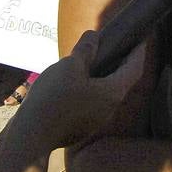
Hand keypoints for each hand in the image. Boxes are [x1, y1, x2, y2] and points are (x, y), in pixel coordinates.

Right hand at [17, 31, 145, 150]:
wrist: (30, 136)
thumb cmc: (54, 97)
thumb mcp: (70, 65)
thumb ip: (85, 50)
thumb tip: (94, 35)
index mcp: (113, 92)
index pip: (135, 68)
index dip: (138, 52)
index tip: (140, 39)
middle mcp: (110, 109)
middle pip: (122, 82)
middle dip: (120, 64)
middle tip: (116, 48)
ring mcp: (95, 122)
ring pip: (105, 95)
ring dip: (103, 78)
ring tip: (92, 64)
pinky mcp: (81, 129)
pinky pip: (91, 105)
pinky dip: (89, 91)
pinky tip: (75, 84)